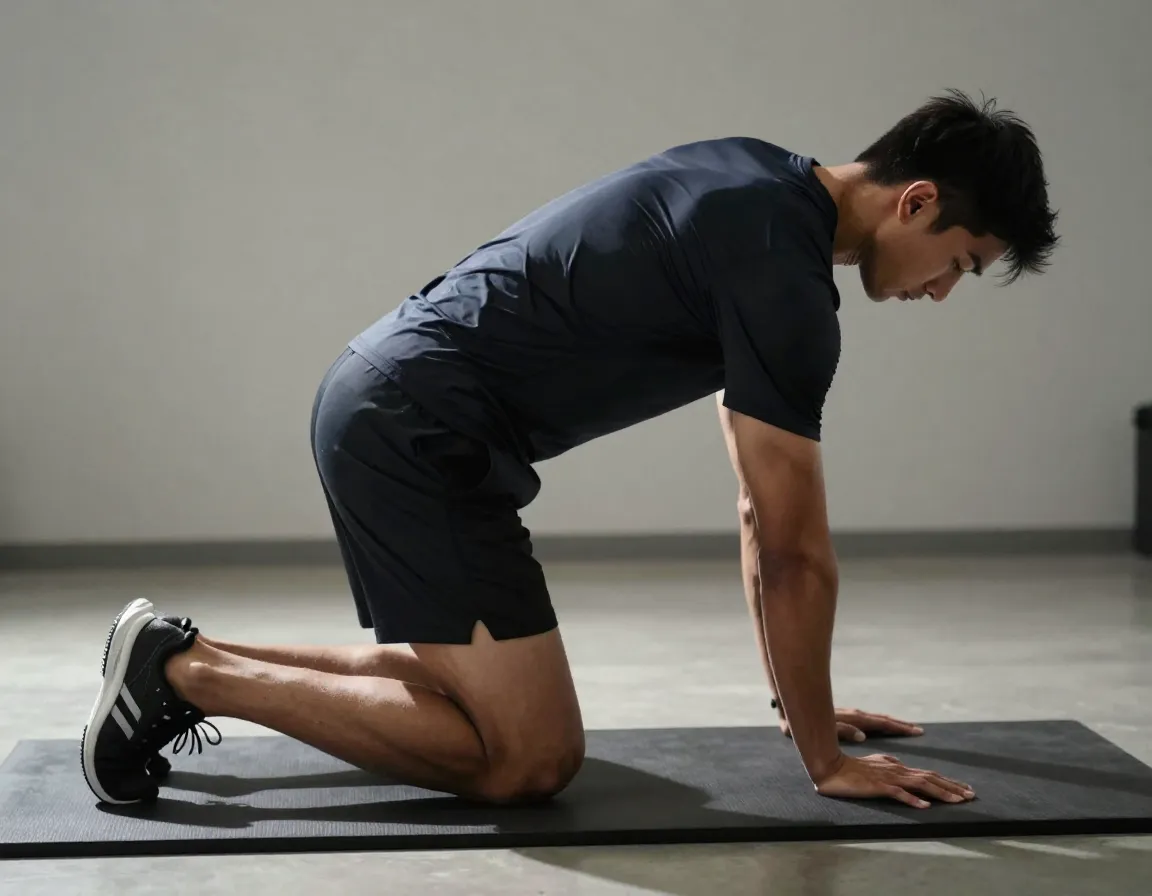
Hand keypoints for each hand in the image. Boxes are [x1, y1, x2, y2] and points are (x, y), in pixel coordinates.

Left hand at [780, 707, 922, 742]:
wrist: (789, 708)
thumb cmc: (802, 722)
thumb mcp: (820, 729)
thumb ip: (843, 731)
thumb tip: (863, 737)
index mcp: (852, 719)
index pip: (881, 723)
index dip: (898, 727)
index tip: (915, 730)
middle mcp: (854, 715)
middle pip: (882, 719)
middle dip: (899, 725)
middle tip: (918, 730)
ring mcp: (850, 715)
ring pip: (875, 718)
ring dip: (890, 723)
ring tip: (905, 728)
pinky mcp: (845, 717)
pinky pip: (868, 720)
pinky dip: (879, 722)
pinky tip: (881, 727)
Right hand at [814, 753, 975, 808]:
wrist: (831, 768)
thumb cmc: (851, 768)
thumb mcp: (873, 763)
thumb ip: (887, 762)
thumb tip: (898, 762)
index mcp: (897, 767)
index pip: (928, 774)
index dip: (947, 782)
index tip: (963, 789)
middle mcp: (897, 771)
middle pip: (930, 778)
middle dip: (952, 787)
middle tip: (971, 796)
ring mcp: (889, 778)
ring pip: (921, 785)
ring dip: (941, 793)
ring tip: (958, 801)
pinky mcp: (878, 786)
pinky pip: (899, 794)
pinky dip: (913, 800)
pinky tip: (926, 806)